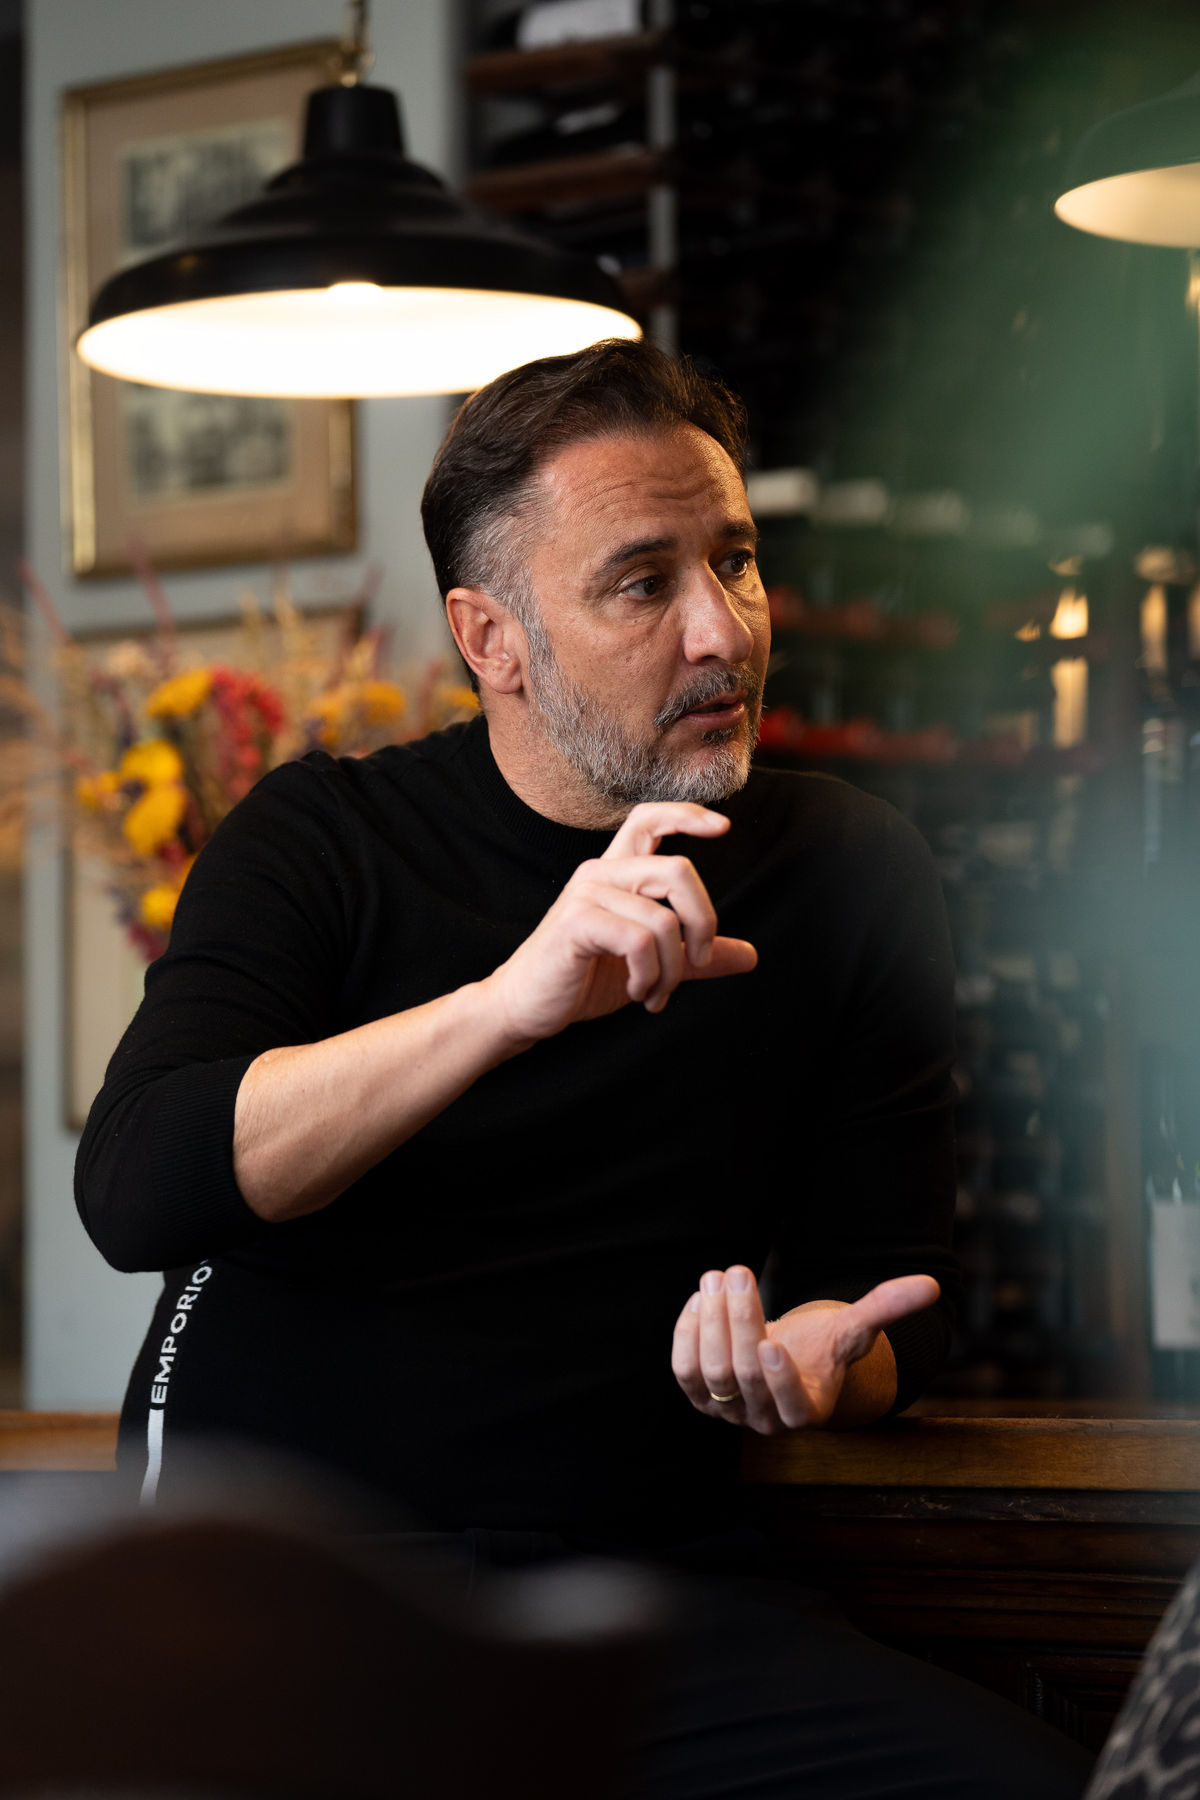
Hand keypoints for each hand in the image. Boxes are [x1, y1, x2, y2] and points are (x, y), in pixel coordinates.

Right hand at [481, 801, 756, 1045]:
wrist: (526, 1009)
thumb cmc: (582, 980)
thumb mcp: (651, 966)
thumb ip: (694, 957)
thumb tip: (750, 955)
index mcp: (616, 874)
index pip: (648, 820)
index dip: (686, 814)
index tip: (722, 827)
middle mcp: (600, 873)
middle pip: (677, 870)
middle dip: (703, 921)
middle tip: (697, 961)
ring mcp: (586, 895)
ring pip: (663, 919)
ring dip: (671, 969)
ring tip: (655, 994)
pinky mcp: (577, 923)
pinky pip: (640, 940)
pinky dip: (649, 975)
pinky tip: (637, 992)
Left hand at [671, 1265, 940, 1433]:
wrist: (785, 1360)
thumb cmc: (822, 1347)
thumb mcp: (852, 1329)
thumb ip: (886, 1308)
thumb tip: (931, 1284)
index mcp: (808, 1412)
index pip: (792, 1407)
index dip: (781, 1381)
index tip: (775, 1343)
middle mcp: (765, 1421)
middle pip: (745, 1377)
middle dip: (739, 1322)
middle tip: (739, 1272)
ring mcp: (729, 1413)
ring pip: (710, 1373)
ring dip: (710, 1322)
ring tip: (718, 1275)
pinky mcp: (700, 1398)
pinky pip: (685, 1371)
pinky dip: (688, 1334)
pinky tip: (700, 1298)